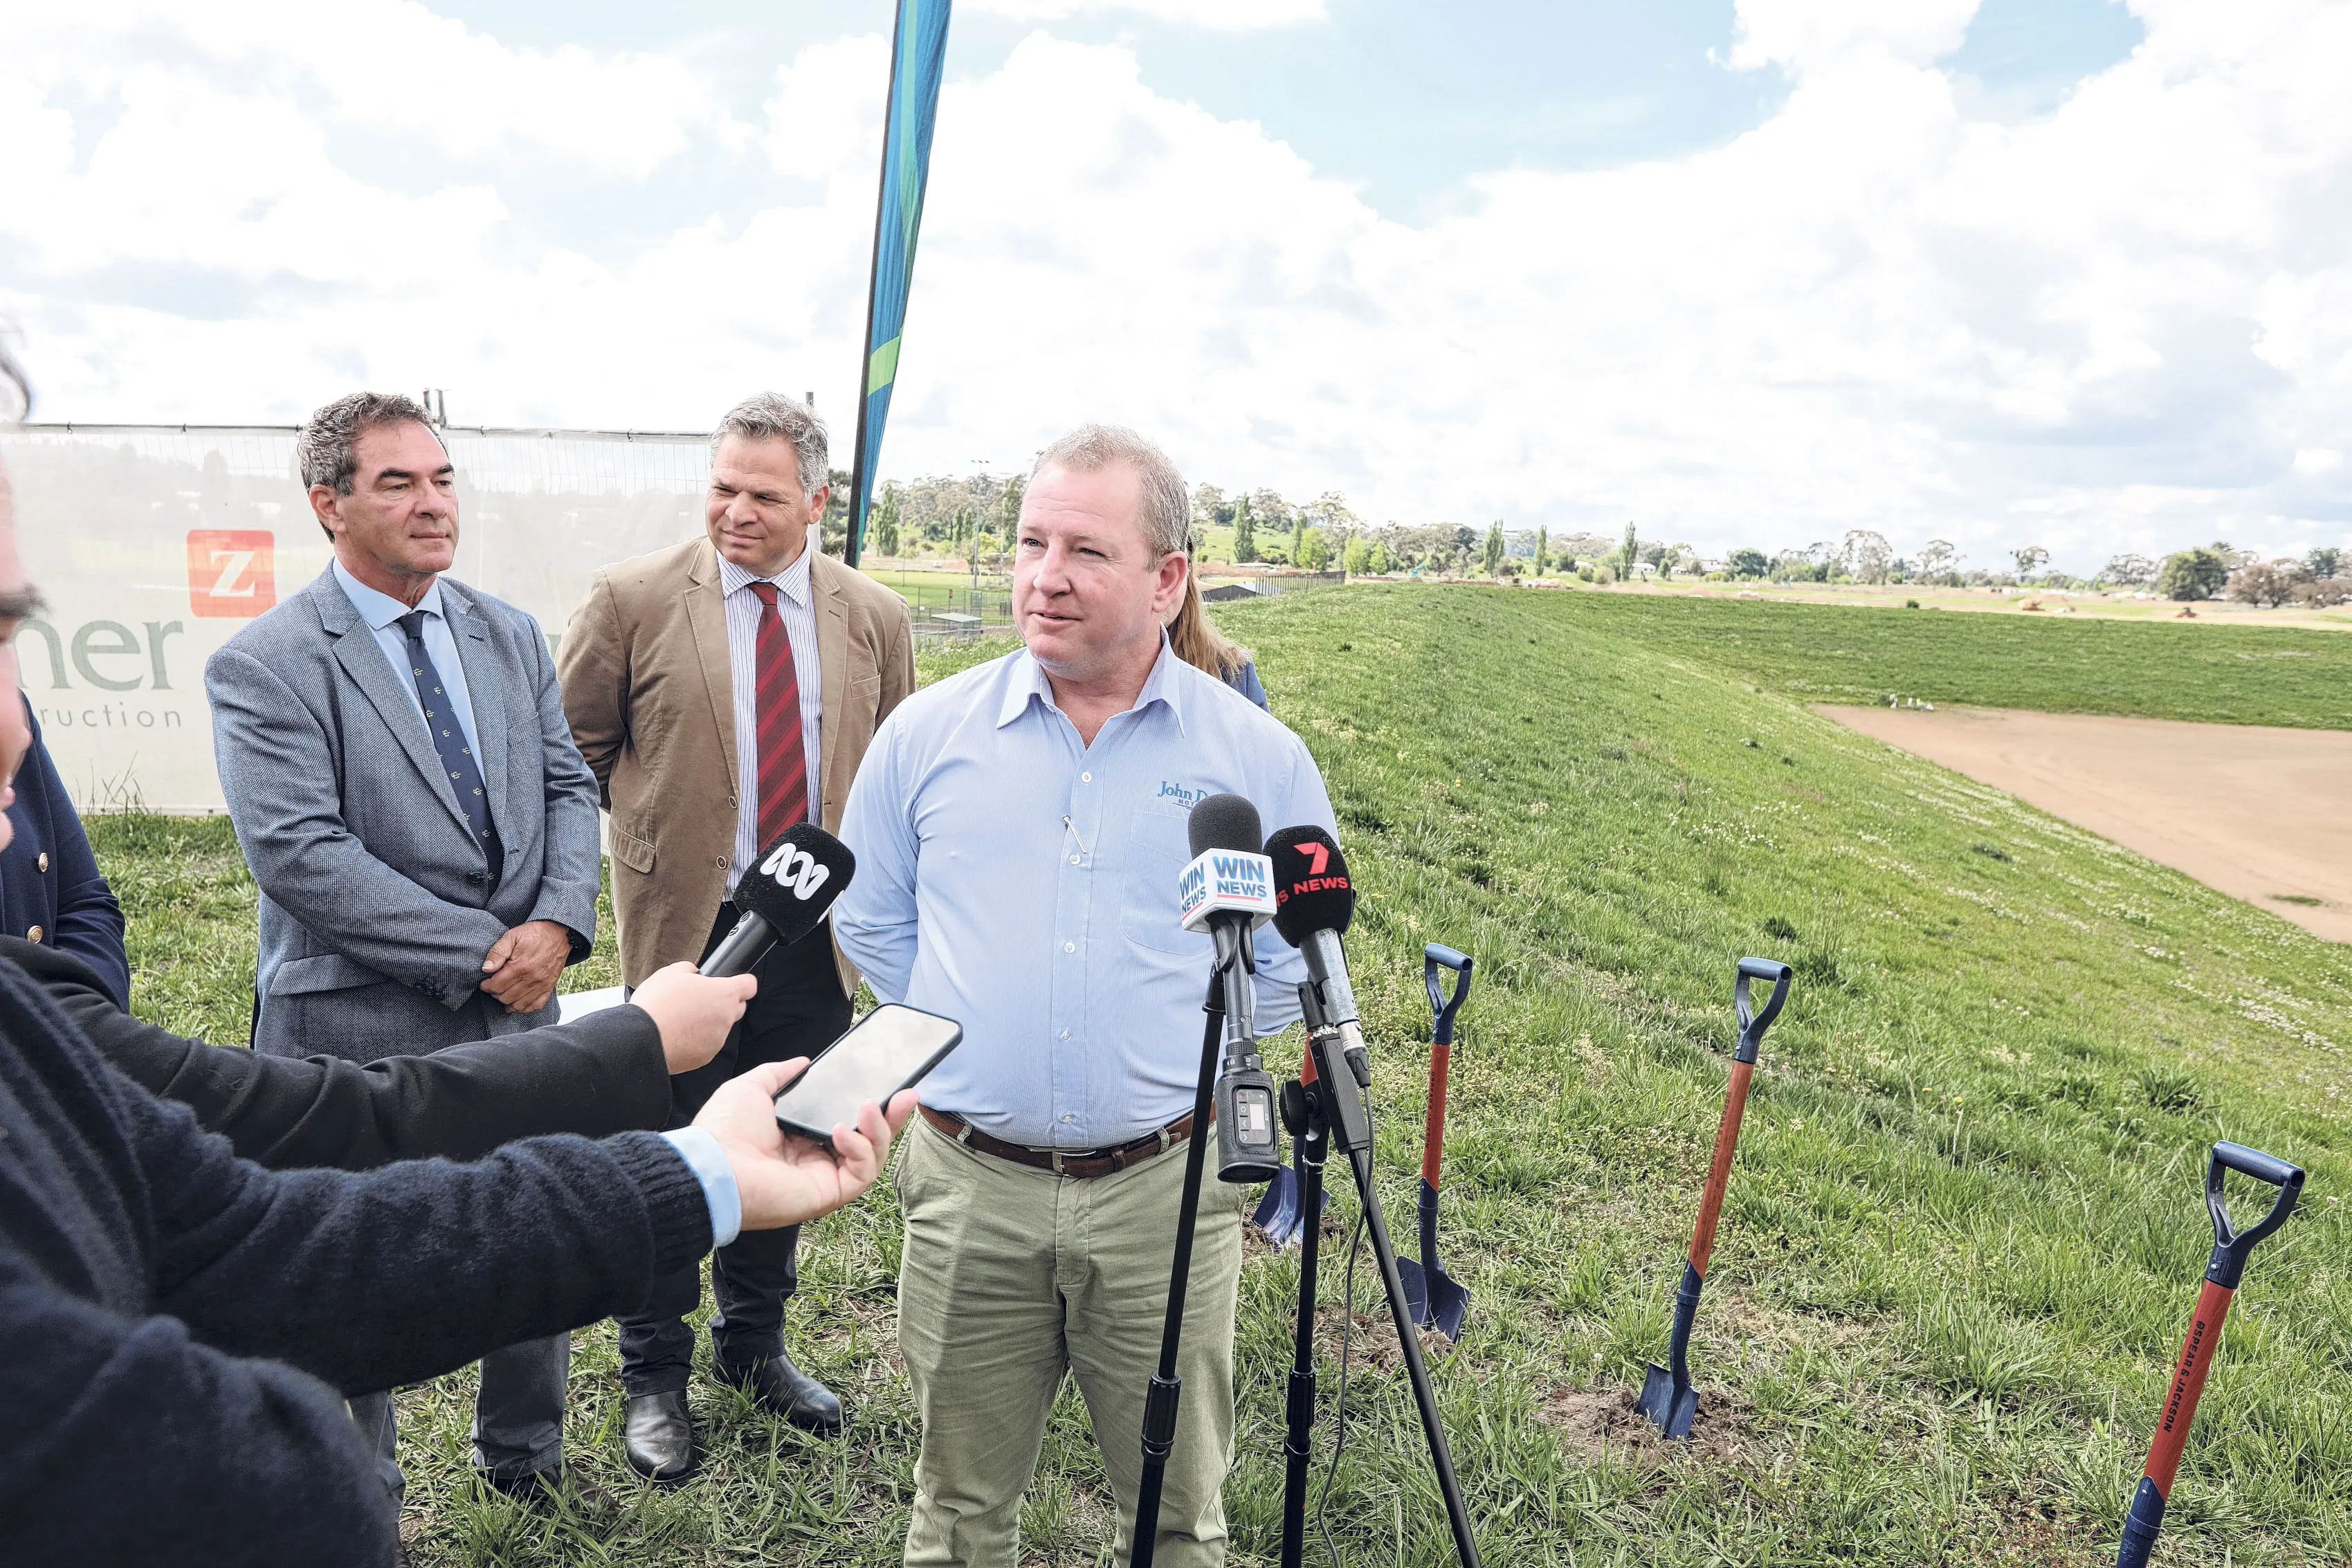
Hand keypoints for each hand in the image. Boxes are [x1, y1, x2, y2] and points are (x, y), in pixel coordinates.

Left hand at [480, 919, 570, 1013]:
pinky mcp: (549, 987)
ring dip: (507, 1001)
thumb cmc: (535, 934)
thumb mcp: (512, 936)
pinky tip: (516, 1004)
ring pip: (519, 1004)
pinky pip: (536, 1005)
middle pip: (506, 997)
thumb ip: (497, 952)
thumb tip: (486, 968)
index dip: (486, 986)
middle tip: (493, 986)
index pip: (497, 986)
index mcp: (520, 966)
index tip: (484, 983)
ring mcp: (541, 985)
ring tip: (502, 993)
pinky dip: (524, 1008)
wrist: (558, 933)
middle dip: (495, 993)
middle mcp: (532, 979)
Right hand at [630, 962, 755, 1073]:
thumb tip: (693, 972)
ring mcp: (717, 1040)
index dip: (742, 982)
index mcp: (724, 994)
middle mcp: (726, 1018)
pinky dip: (697, 1041)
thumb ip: (689, 969)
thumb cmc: (657, 1004)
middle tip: (701, 1000)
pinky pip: (707, 1045)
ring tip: (682, 1020)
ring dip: (708, 1023)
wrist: (641, 1039)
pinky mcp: (705, 1057)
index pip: (749, 985)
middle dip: (724, 1003)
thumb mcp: (670, 973)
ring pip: (720, 1028)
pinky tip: (679, 1036)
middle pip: (737, 1008)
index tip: (733, 982)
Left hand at [691, 1060, 916, 1230]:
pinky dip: (860, 1148)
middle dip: (891, 1118)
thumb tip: (802, 1063)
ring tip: (870, 1107)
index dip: (869, 1107)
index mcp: (799, 1138)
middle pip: (868, 1141)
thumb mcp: (752, 1088)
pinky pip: (861, 1173)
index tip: (887, 1087)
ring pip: (871, 1157)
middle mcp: (815, 1160)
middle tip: (909, 1094)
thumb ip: (779, 1074)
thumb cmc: (723, 1131)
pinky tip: (843, 1130)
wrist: (711, 1166)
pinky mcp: (827, 1194)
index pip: (846, 1122)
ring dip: (879, 1129)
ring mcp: (823, 1179)